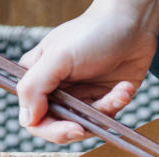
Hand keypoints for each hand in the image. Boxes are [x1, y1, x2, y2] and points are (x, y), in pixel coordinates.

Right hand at [16, 0, 158, 143]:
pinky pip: (108, 116)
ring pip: (88, 124)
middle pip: (60, 127)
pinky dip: (119, 102)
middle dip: (79, 127)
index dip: (49, 129)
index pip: (33, 118)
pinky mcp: (105, 99)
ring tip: (120, 91)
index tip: (72, 128)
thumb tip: (26, 120)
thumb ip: (35, 87)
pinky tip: (125, 88)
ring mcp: (82, 96)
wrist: (132, 25)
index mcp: (37, 78)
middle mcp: (58, 90)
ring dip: (105, 110)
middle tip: (88, 125)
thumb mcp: (58, 57)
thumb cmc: (92, 34)